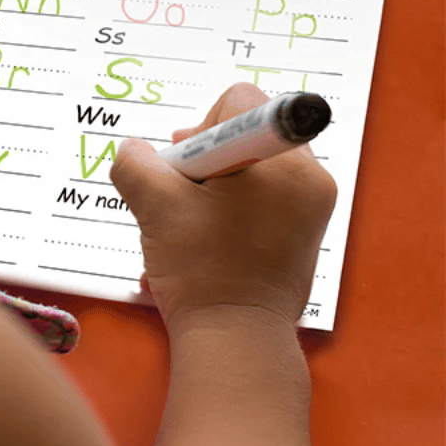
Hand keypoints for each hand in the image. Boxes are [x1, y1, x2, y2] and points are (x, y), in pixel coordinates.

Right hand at [110, 83, 336, 330]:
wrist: (234, 342)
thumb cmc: (201, 272)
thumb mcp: (154, 206)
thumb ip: (134, 162)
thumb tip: (134, 150)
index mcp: (285, 163)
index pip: (238, 102)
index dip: (199, 128)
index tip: (185, 170)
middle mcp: (310, 178)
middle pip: (244, 132)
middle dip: (204, 159)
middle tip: (183, 197)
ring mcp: (311, 208)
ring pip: (248, 165)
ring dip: (212, 185)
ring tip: (192, 224)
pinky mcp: (303, 232)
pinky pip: (260, 196)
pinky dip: (229, 207)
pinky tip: (205, 239)